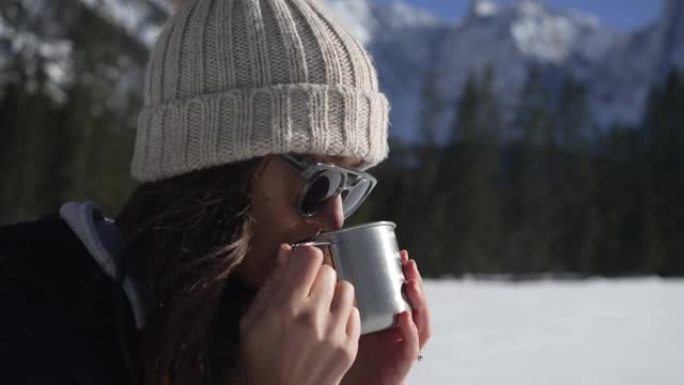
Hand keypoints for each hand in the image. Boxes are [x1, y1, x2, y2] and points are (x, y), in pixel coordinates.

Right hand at [240, 244, 360, 384]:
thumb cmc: (260, 361)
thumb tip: (285, 251)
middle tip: (307, 290)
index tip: (300, 264)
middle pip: (329, 270)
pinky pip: (355, 313)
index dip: (305, 255)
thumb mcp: (251, 320)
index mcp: (286, 307)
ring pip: (347, 289)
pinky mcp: (348, 348)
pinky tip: (329, 324)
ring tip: (320, 306)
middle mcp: (313, 317)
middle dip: (317, 275)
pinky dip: (344, 315)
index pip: (310, 256)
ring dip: (334, 293)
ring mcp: (334, 334)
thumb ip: (271, 283)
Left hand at [341, 250, 430, 384]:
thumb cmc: (342, 353)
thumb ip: (337, 299)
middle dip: (415, 281)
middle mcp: (400, 331)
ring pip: (421, 322)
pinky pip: (411, 346)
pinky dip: (411, 331)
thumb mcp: (343, 320)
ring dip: (419, 301)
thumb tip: (320, 268)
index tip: (400, 253)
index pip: (402, 293)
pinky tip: (404, 316)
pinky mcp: (402, 363)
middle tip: (408, 263)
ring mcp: (404, 346)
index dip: (403, 273)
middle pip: (416, 303)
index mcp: (388, 318)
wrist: (346, 383)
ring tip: (410, 284)